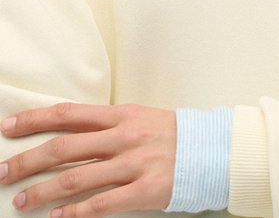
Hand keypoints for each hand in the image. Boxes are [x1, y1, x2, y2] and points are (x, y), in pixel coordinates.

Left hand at [0, 103, 175, 216]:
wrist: (213, 150)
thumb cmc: (173, 135)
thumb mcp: (140, 117)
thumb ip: (108, 125)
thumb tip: (69, 133)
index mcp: (122, 115)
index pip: (68, 114)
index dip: (34, 120)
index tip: (8, 126)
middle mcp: (123, 136)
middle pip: (64, 148)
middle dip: (27, 160)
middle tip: (2, 172)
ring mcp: (133, 164)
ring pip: (76, 178)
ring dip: (42, 192)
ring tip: (21, 201)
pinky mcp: (143, 190)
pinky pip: (101, 204)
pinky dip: (74, 213)